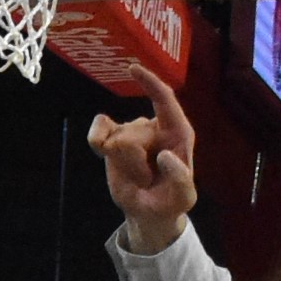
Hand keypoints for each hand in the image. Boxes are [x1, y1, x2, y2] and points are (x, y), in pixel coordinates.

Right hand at [88, 60, 198, 248]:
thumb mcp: (183, 196)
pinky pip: (98, 131)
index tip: (132, 69)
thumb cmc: (171, 201)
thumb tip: (164, 155)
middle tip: (147, 182)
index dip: (149, 83)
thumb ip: (180, 178)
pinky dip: (97, 141)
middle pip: (132, 134)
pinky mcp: (113, 140)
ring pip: (115, 139)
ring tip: (138, 177)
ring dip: (123, 165)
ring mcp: (132, 132)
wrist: (151, 212)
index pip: (164, 100)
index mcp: (178, 132)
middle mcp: (155, 127)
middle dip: (134, 165)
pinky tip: (105, 154)